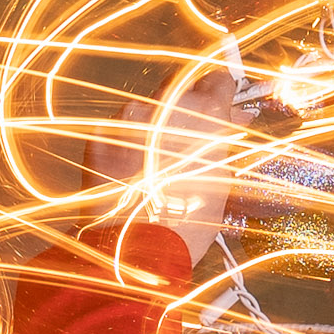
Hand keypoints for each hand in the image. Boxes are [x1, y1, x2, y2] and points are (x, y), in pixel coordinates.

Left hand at [86, 67, 243, 267]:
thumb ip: (224, 142)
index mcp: (205, 113)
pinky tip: (137, 171)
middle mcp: (166, 105)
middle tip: (195, 137)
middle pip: (183, 92)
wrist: (136, 252)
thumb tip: (231, 120)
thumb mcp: (221, 182)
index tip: (224, 104)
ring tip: (161, 164)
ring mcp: (130, 117)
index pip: (219, 81)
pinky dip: (131, 143)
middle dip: (192, 111)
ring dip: (159, 127)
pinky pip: (122, 129)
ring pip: (151, 110)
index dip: (223, 94)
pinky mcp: (102, 134)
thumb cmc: (185, 225)